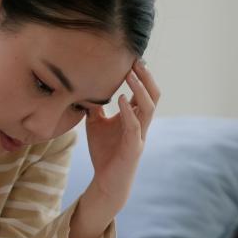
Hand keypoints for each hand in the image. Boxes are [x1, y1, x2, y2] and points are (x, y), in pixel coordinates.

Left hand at [80, 59, 159, 217]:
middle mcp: (142, 124)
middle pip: (153, 95)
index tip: (131, 57)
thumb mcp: (96, 124)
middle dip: (146, 76)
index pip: (144, 91)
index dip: (141, 74)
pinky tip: (122, 99)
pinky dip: (129, 111)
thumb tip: (84, 87)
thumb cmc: (104, 153)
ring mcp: (140, 135)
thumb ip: (95, 107)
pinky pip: (135, 126)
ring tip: (131, 73)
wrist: (105, 181)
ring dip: (141, 89)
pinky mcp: (133, 148)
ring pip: (149, 108)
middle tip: (136, 60)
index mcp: (135, 117)